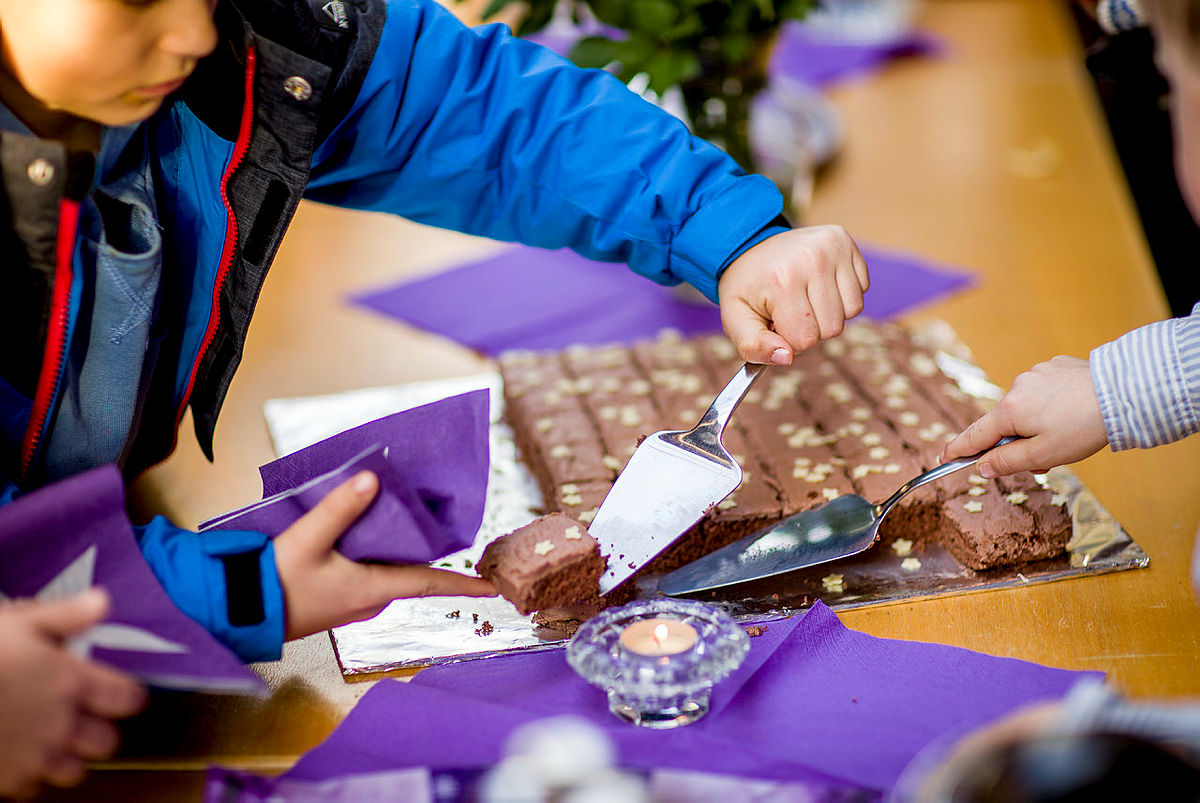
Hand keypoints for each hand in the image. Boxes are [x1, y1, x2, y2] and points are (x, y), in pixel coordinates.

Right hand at [0, 589, 146, 797]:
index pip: (126, 698)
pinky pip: (32, 788)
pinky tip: (17, 755)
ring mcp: (33, 757)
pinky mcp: (6, 780)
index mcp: (71, 682)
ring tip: (51, 740)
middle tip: (85, 719)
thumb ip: (65, 615)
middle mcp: (60, 723)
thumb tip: (102, 602)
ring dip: (67, 757)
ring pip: (75, 771)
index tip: (124, 695)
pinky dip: (29, 775)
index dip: (129, 696)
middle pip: (107, 742)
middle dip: (100, 731)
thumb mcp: (19, 621)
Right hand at [272, 471, 495, 638]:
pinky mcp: (336, 600)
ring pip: (389, 574)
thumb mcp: (308, 539)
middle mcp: (369, 600)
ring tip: (405, 520)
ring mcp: (352, 603)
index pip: (430, 584)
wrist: (238, 613)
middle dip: (430, 554)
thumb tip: (372, 480)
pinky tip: (366, 535)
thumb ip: (340, 509)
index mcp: (373, 588)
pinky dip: (377, 557)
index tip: (492, 588)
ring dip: (400, 553)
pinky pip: (370, 576)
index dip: (463, 585)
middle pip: (411, 573)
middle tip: (444, 525)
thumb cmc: (274, 582)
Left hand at [717, 225, 868, 364]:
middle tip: (791, 307)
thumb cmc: (746, 287)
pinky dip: (843, 293)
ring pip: (852, 311)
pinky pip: (862, 289)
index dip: (790, 339)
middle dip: (811, 327)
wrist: (749, 246)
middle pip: (833, 328)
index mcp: (783, 281)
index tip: (777, 320)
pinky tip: (820, 282)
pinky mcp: (845, 241)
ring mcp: (832, 246)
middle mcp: (812, 259)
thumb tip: (786, 357)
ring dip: (830, 312)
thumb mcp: (736, 320)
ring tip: (805, 294)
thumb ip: (754, 346)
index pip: (806, 339)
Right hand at [940, 356, 1108, 476]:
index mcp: (1010, 411)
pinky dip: (1050, 405)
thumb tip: (982, 466)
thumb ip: (1008, 462)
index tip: (943, 459)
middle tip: (1045, 458)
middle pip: (1004, 423)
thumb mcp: (1044, 454)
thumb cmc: (1083, 427)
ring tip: (1067, 433)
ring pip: (1025, 408)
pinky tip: (1072, 411)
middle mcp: (1017, 387)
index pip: (975, 435)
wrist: (1123, 393)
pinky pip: (1043, 391)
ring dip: (1036, 424)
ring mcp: (1037, 374)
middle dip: (1018, 442)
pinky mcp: (1056, 367)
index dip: (959, 450)